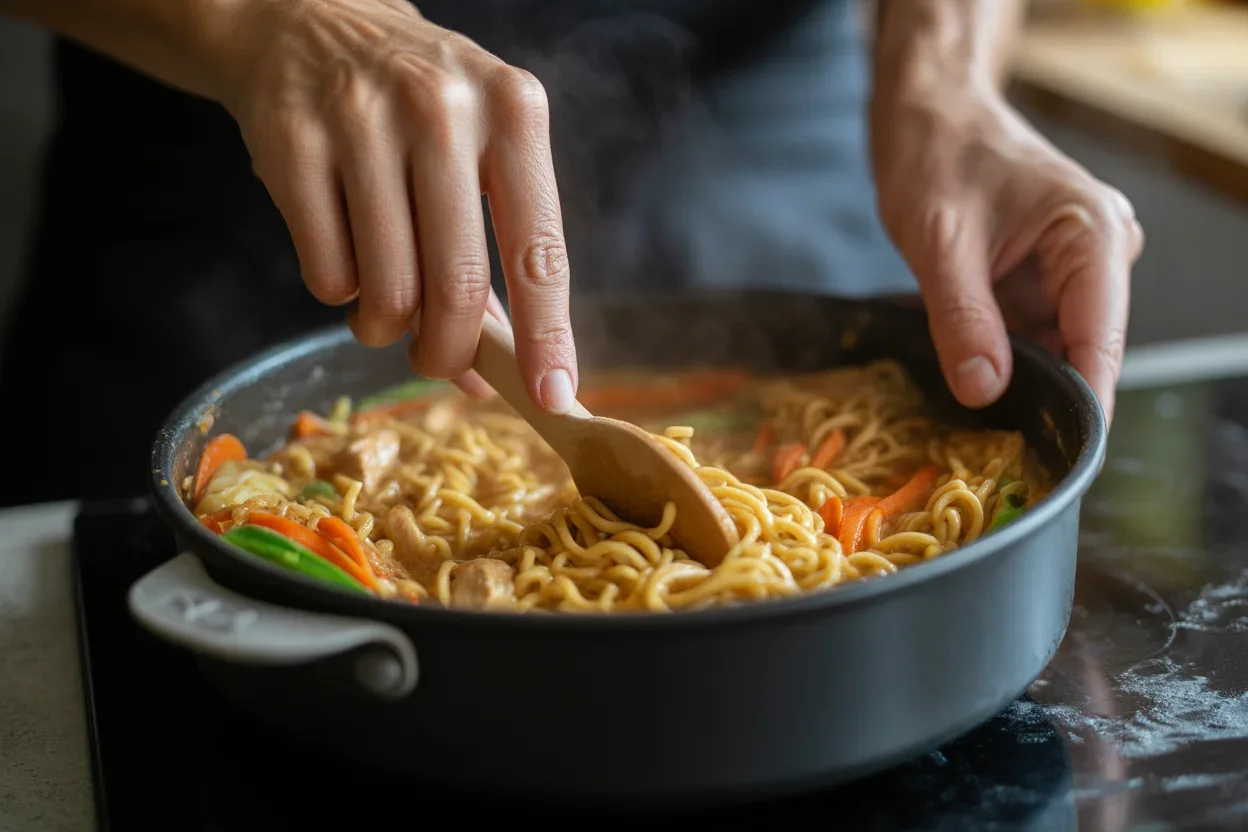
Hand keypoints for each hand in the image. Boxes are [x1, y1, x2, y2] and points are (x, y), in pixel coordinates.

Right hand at [214, 0, 577, 411]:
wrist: (309, 19)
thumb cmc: (415, 105)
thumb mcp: (478, 148)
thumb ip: (496, 250)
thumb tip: (495, 373)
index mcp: (513, 111)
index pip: (541, 250)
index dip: (547, 334)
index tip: (553, 395)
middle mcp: (443, 108)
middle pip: (457, 285)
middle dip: (447, 352)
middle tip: (437, 362)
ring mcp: (362, 120)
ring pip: (386, 290)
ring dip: (385, 328)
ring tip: (384, 309)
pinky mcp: (292, 141)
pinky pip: (327, 272)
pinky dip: (338, 291)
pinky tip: (344, 254)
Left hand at [871, 87, 1143, 423]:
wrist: (927, 115)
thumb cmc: (936, 154)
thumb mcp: (939, 239)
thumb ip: (963, 317)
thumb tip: (986, 390)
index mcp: (1094, 236)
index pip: (1101, 342)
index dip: (1084, 406)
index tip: (1064, 459)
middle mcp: (1099, 255)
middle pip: (1082, 353)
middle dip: (1042, 397)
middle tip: (996, 449)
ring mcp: (1073, 270)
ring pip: (1052, 349)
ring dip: (1015, 378)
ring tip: (969, 400)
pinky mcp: (1043, 280)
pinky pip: (1028, 335)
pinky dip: (999, 356)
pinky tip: (967, 371)